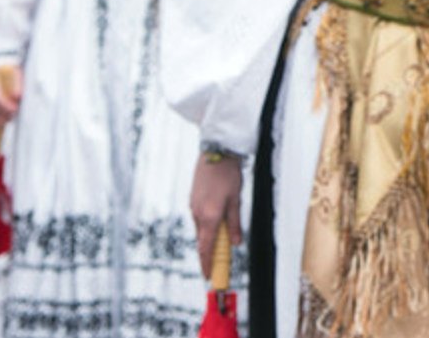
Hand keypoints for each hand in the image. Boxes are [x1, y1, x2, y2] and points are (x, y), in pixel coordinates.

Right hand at [190, 154, 245, 276]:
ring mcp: (193, 207)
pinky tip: (214, 223)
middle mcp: (198, 214)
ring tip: (219, 244)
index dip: (207, 263)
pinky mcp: (192, 200)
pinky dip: (205, 226)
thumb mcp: (236, 201)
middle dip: (207, 255)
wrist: (215, 153)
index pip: (207, 247)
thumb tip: (236, 243)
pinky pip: (198, 219)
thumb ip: (235, 223)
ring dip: (208, 239)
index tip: (208, 275)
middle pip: (202, 241)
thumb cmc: (228, 175)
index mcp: (210, 217)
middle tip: (215, 266)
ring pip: (200, 229)